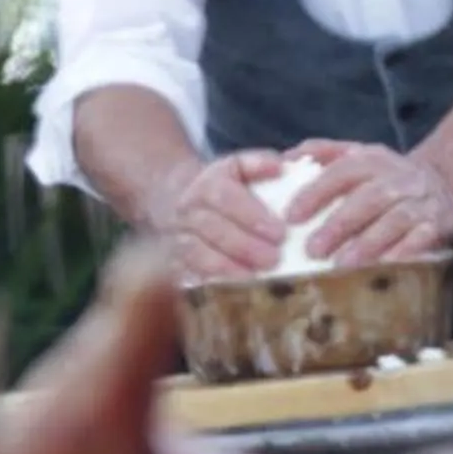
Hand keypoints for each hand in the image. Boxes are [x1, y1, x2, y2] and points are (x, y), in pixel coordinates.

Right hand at [140, 150, 291, 281]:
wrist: (174, 198)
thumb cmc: (220, 187)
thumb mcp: (236, 166)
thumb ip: (258, 163)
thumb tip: (280, 166)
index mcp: (205, 184)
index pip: (225, 197)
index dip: (252, 215)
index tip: (280, 233)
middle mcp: (187, 209)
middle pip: (212, 227)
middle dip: (244, 245)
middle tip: (274, 259)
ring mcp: (175, 235)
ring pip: (195, 252)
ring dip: (226, 266)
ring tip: (255, 277)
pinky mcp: (171, 259)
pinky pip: (184, 272)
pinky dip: (207, 281)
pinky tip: (231, 290)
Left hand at [286, 140, 452, 268]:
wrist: (443, 182)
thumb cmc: (385, 178)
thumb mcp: (359, 156)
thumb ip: (324, 152)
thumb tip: (288, 157)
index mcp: (373, 159)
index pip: (343, 171)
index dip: (317, 192)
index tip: (291, 216)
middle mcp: (399, 177)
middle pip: (370, 197)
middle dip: (340, 224)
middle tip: (313, 250)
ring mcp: (421, 201)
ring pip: (396, 219)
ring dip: (369, 242)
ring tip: (343, 264)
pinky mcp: (439, 224)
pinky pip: (423, 238)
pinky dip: (404, 252)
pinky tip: (385, 267)